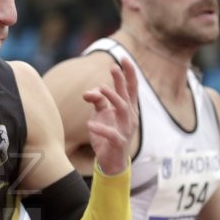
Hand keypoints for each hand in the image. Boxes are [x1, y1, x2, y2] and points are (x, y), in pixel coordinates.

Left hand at [83, 57, 138, 174]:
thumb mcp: (101, 115)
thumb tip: (88, 91)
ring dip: (113, 98)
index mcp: (128, 108)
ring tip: (101, 88)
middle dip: (121, 81)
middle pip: (127, 96)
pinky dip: (101, 129)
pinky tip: (90, 125)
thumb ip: (97, 101)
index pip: (132, 88)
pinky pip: (111, 135)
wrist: (111, 161)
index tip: (124, 58)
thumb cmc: (107, 134)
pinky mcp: (118, 143)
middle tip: (113, 67)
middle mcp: (130, 117)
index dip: (129, 73)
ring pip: (123, 110)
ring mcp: (126, 130)